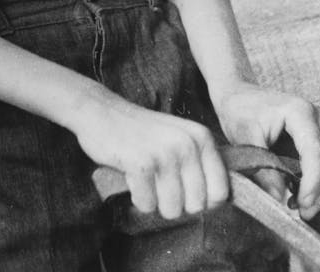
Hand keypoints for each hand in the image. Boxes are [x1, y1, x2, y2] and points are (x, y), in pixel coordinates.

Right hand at [75, 89, 228, 220]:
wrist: (98, 110)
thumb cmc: (139, 131)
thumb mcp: (178, 138)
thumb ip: (200, 163)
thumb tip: (220, 203)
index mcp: (201, 137)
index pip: (220, 193)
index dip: (201, 200)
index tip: (182, 189)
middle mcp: (187, 144)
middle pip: (196, 206)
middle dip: (174, 202)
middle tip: (157, 180)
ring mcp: (164, 153)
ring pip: (172, 210)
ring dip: (154, 200)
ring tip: (143, 177)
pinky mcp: (140, 163)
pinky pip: (147, 204)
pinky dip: (136, 197)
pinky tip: (130, 175)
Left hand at [214, 82, 319, 220]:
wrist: (238, 95)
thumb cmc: (239, 110)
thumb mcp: (244, 135)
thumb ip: (262, 166)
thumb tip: (278, 198)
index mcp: (300, 112)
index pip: (315, 152)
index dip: (313, 181)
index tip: (303, 204)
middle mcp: (317, 118)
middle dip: (319, 190)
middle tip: (302, 212)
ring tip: (298, 206)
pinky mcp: (318, 139)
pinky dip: (316, 182)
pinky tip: (299, 195)